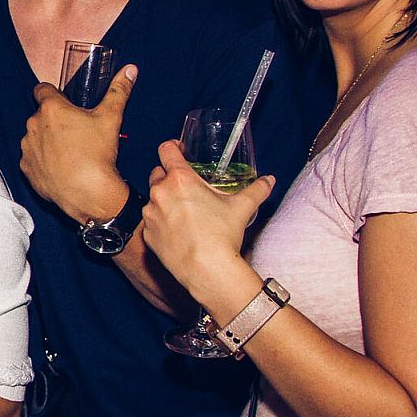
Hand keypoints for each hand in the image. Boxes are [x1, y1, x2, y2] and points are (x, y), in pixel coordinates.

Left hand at [21, 64, 137, 223]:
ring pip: (36, 137)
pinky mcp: (26, 169)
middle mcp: (33, 126)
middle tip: (76, 131)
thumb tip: (130, 70)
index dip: (53, 93)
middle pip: (42, 115)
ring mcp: (27, 148)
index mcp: (51, 109)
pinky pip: (32, 159)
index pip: (42, 89)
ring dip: (47, 140)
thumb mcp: (111, 117)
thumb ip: (119, 90)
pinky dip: (43, 160)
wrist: (88, 193)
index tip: (63, 101)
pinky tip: (61, 166)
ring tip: (70, 151)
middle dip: (56, 120)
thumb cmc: (97, 155)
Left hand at [142, 140, 273, 296]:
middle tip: (187, 187)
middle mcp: (160, 193)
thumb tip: (269, 181)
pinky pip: (152, 221)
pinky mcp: (147, 233)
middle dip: (170, 176)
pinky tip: (178, 230)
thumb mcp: (242, 207)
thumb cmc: (222, 235)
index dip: (172, 147)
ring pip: (154, 198)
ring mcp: (150, 214)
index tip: (178, 151)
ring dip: (165, 200)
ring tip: (184, 212)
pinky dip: (161, 221)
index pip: (166, 150)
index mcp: (180, 179)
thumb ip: (257, 190)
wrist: (207, 269)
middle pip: (158, 173)